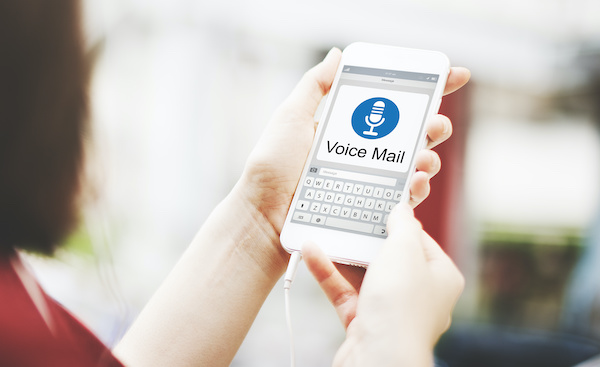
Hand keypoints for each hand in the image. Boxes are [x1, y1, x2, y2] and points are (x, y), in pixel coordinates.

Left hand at [237, 48, 470, 236]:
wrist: (264, 214)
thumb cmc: (273, 166)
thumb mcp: (292, 117)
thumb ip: (316, 86)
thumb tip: (337, 55)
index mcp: (347, 127)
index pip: (390, 104)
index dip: (424, 89)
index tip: (450, 75)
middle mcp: (362, 152)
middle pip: (411, 135)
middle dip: (434, 124)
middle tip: (437, 123)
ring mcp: (368, 180)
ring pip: (413, 165)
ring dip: (429, 156)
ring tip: (425, 156)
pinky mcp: (369, 207)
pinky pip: (402, 197)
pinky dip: (417, 188)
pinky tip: (417, 181)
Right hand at [304, 204, 463, 365]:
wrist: (378, 359)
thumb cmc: (401, 308)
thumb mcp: (404, 249)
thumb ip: (403, 224)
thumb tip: (402, 209)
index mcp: (440, 277)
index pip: (420, 240)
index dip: (400, 222)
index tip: (380, 206)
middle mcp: (418, 295)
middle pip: (389, 256)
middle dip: (366, 238)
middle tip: (349, 218)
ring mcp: (391, 310)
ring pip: (364, 274)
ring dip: (343, 254)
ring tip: (325, 232)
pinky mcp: (365, 323)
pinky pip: (345, 291)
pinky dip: (329, 274)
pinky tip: (313, 254)